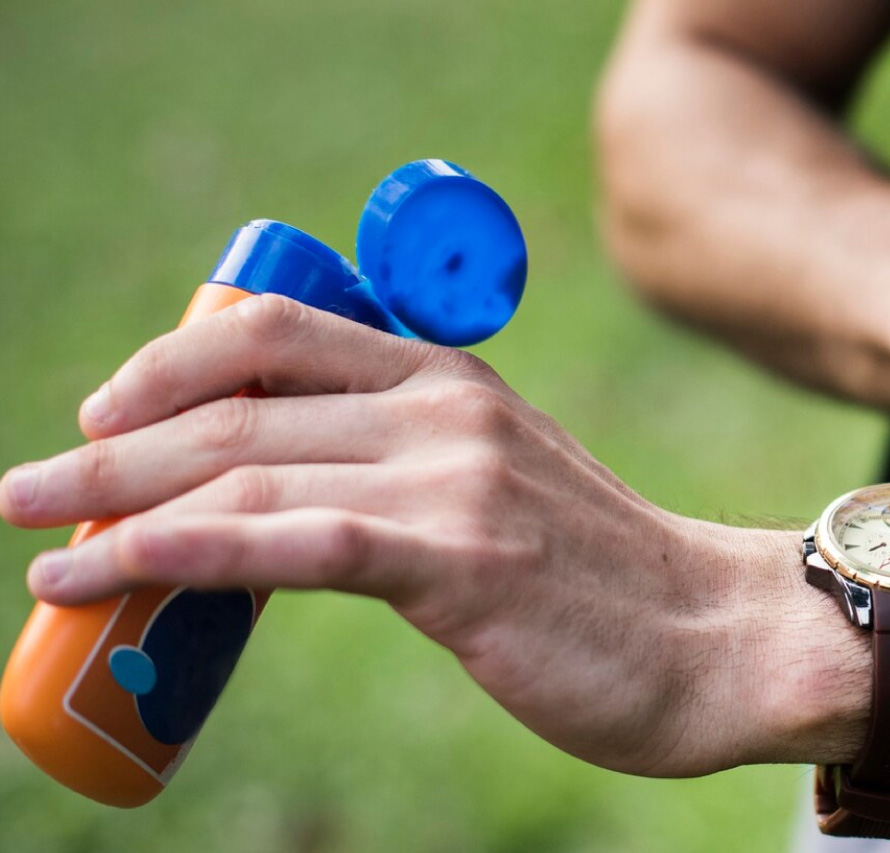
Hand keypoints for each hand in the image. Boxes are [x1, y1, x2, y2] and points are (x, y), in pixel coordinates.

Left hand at [0, 296, 848, 776]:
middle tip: (25, 485)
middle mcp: (445, 409)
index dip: (172, 362)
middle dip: (112, 445)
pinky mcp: (458, 557)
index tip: (105, 411)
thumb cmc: (604, 579)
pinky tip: (108, 570)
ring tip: (37, 541)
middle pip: (239, 403)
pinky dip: (182, 549)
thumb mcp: (501, 490)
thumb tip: (284, 503)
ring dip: (117, 502)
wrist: (716, 637)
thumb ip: (404, 472)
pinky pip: (291, 540)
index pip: (280, 335)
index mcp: (452, 381)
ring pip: (246, 466)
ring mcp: (453, 479)